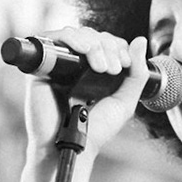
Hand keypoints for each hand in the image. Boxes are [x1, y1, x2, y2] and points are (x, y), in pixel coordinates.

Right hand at [15, 25, 147, 181]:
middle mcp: (75, 65)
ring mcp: (57, 65)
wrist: (71, 147)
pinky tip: (85, 50)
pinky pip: (51, 39)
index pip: (106, 42)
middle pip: (92, 35)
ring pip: (74, 34)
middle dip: (108, 46)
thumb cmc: (95, 130)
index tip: (125, 64)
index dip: (118, 46)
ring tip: (102, 67)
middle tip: (113, 70)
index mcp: (93, 71)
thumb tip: (140, 40)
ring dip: (94, 44)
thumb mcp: (124, 101)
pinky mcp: (40, 67)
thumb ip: (136, 74)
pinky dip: (71, 38)